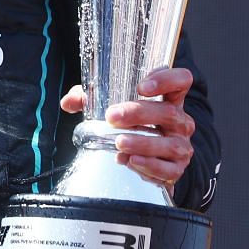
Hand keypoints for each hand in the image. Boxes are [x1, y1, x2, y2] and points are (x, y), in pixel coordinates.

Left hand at [61, 66, 196, 188]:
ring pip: (169, 143)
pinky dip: (148, 166)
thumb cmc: (130, 125)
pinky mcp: (176, 168)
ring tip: (119, 142)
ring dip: (143, 143)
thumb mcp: (110, 106)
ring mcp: (180, 145)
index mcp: (167, 100)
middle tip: (112, 116)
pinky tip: (129, 160)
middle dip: (138, 113)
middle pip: (168, 112)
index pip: (180, 81)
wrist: (148, 160)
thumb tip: (68, 102)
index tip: (141, 87)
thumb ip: (88, 99)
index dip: (166, 80)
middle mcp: (179, 121)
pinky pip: (167, 169)